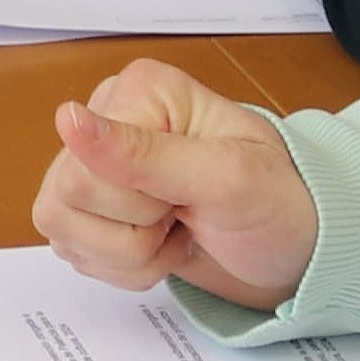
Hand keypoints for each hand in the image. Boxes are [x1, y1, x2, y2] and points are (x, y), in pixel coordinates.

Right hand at [31, 57, 319, 307]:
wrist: (296, 249)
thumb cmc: (279, 203)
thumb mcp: (226, 177)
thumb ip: (144, 153)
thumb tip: (67, 118)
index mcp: (137, 92)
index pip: (83, 171)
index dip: (138, 203)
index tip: (190, 193)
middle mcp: (106, 121)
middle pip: (66, 201)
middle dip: (135, 232)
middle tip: (186, 213)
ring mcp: (92, 167)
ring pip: (62, 232)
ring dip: (129, 255)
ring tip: (176, 230)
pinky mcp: (90, 210)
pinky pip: (72, 253)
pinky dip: (123, 268)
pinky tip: (163, 244)